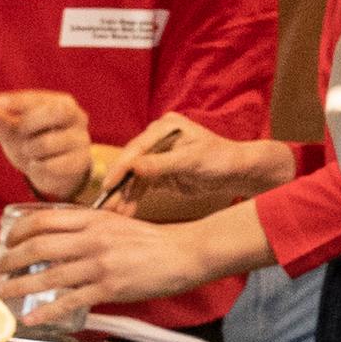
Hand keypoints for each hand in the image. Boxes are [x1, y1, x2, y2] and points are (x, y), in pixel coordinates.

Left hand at [0, 91, 94, 199]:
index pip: (39, 98)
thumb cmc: (34, 140)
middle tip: (21, 133)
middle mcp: (76, 117)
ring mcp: (80, 140)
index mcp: (61, 102)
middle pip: (54, 112)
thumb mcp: (13, 129)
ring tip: (32, 152)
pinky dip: (37, 167)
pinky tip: (40, 165)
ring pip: (47, 143)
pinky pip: (50, 165)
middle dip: (28, 124)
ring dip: (30, 150)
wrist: (57, 170)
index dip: (19, 100)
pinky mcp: (79, 162)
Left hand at [0, 203, 249, 314]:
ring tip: (1, 294)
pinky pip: (69, 301)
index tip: (9, 241)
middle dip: (10, 260)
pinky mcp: (109, 288)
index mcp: (94, 219)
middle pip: (38, 247)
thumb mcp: (118, 223)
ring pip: (47, 275)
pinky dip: (45, 311)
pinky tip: (30, 317)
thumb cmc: (154, 239)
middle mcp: (93, 239)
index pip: (43, 220)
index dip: (18, 231)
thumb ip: (89, 227)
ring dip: (18, 286)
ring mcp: (100, 265)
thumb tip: (59, 239)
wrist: (186, 253)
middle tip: (0, 270)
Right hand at [113, 127, 296, 221]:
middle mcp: (157, 138)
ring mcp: (156, 156)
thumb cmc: (220, 159)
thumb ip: (162, 164)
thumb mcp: (192, 161)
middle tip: (104, 205)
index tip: (108, 185)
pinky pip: (141, 186)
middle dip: (118, 185)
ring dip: (124, 196)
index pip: (137, 148)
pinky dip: (133, 199)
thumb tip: (134, 166)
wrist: (236, 172)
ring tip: (113, 214)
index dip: (121, 167)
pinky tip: (125, 212)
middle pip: (130, 163)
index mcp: (165, 127)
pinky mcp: (158, 172)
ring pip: (133, 177)